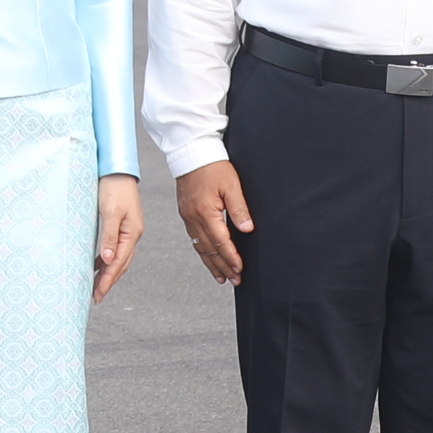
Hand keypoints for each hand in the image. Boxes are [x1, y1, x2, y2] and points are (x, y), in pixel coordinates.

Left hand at [90, 173, 143, 301]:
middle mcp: (132, 235)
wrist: (117, 169)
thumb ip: (109, 236)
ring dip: (108, 272)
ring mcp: (128, 230)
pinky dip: (107, 259)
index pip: (119, 263)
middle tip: (96, 297)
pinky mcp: (121, 225)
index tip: (98, 294)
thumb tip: (108, 260)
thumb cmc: (113, 187)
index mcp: (132, 233)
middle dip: (108, 281)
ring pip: (118, 258)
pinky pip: (115, 248)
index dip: (108, 280)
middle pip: (120, 265)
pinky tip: (98, 264)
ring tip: (95, 285)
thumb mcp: (109, 212)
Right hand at [174, 158, 253, 285]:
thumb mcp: (232, 185)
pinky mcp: (185, 213)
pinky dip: (202, 252)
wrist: (191, 153)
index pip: (221, 242)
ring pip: (200, 247)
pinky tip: (208, 257)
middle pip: (209, 249)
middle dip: (223, 266)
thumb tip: (247, 229)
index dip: (231, 257)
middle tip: (234, 279)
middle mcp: (193, 217)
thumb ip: (239, 209)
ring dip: (212, 263)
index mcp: (205, 212)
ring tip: (221, 276)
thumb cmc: (212, 166)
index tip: (240, 269)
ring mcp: (187, 216)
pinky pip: (194, 239)